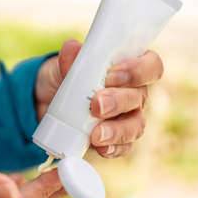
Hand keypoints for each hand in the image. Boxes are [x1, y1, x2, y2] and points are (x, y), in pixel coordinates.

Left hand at [35, 39, 163, 157]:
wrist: (47, 102)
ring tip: (96, 135)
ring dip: (117, 130)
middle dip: (118, 101)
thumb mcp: (63, 65)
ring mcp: (126, 119)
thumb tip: (72, 48)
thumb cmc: (66, 77)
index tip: (112, 74)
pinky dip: (112, 149)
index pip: (151, 66)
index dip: (137, 70)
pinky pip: (122, 147)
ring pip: (135, 126)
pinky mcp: (114, 140)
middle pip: (139, 98)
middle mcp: (134, 94)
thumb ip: (70, 58)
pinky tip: (101, 149)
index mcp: (130, 68)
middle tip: (96, 104)